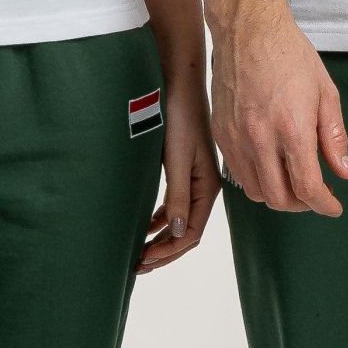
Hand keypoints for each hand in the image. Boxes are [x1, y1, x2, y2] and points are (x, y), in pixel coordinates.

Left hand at [136, 74, 222, 272]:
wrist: (178, 81)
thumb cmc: (180, 115)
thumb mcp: (178, 158)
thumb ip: (178, 195)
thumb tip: (178, 231)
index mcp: (208, 187)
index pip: (193, 233)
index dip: (169, 251)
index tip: (144, 259)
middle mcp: (203, 187)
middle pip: (188, 232)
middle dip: (165, 251)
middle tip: (139, 265)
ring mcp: (193, 178)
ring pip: (180, 220)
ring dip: (162, 239)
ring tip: (140, 252)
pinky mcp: (181, 169)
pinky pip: (173, 205)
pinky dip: (160, 220)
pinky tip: (145, 226)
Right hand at [210, 0, 347, 215]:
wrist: (248, 30)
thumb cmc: (289, 55)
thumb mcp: (325, 92)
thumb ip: (334, 137)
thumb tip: (344, 171)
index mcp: (292, 129)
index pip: (307, 188)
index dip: (324, 205)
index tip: (333, 206)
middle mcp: (260, 139)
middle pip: (278, 199)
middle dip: (302, 205)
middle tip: (316, 195)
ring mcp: (236, 138)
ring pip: (255, 192)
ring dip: (277, 196)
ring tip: (293, 182)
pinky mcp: (220, 133)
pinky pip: (237, 174)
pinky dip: (256, 180)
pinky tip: (271, 166)